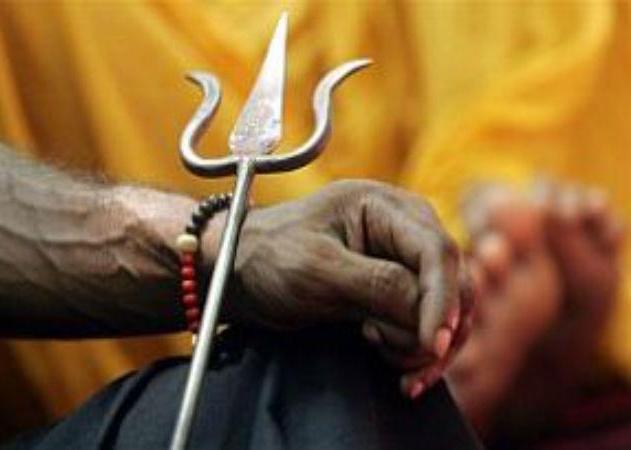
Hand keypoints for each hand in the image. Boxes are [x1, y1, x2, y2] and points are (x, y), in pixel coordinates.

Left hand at [204, 180, 473, 397]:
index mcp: (384, 206)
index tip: (431, 346)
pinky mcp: (394, 288)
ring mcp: (401, 259)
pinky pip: (424, 321)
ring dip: (425, 346)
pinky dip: (416, 349)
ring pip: (445, 307)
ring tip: (387, 360)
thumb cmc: (269, 256)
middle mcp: (403, 228)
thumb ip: (375, 284)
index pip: (436, 251)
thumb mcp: (316, 268)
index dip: (441, 300)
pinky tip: (395, 367)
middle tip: (406, 370)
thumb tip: (427, 313)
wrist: (241, 271)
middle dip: (437, 331)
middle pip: (452, 281)